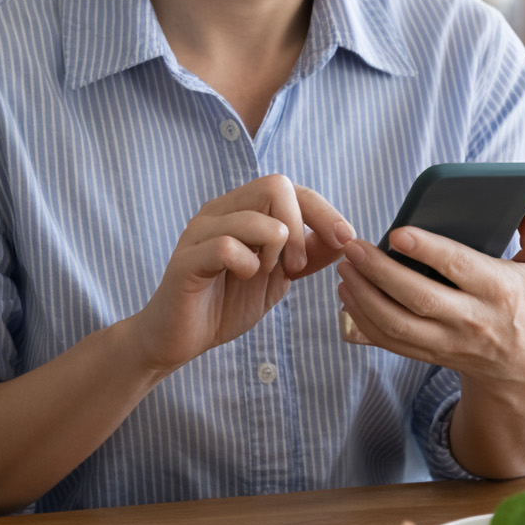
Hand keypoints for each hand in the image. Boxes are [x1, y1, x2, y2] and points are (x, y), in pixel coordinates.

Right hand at [128, 174, 352, 374]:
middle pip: (275, 186)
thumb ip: (307, 255)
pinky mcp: (186, 259)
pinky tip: (245, 277)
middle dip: (301, 227)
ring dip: (274, 248)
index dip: (324, 211)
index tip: (346, 239)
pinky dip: (247, 263)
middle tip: (297, 267)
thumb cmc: (225, 303)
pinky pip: (225, 246)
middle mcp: (220, 211)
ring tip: (266, 274)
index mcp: (241, 209)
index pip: (290, 188)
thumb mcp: (278, 278)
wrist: (178, 338)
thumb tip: (344, 238)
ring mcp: (200, 231)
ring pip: (252, 215)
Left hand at [334, 197, 524, 394]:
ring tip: (344, 267)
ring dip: (364, 296)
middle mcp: (472, 319)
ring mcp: (448, 342)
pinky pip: (389, 342)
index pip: (459, 267)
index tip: (397, 232)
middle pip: (418, 297)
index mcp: (499, 290)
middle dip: (380, 271)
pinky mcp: (430, 356)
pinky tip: (348, 294)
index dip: (427, 249)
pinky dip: (363, 320)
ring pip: (397, 324)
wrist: (523, 367)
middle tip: (352, 247)